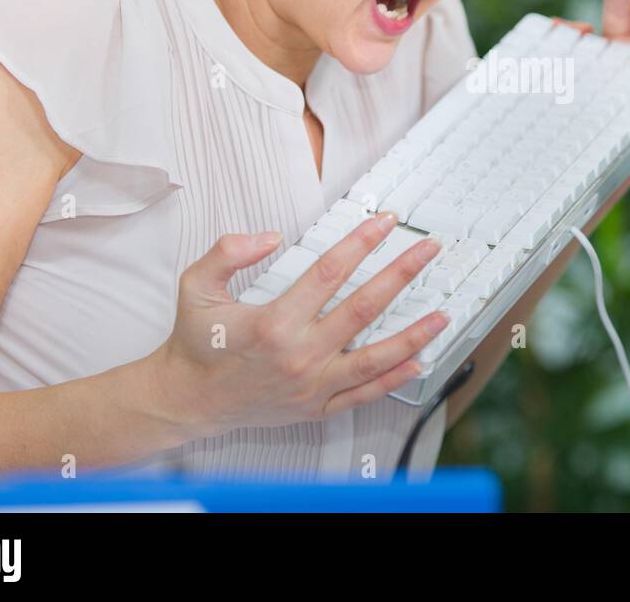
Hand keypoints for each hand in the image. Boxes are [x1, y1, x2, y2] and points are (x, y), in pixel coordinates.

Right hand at [150, 214, 445, 436]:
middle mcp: (298, 354)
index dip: (361, 243)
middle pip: (363, 308)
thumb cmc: (195, 343)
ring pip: (374, 358)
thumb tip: (269, 237)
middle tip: (429, 250)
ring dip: (412, 334)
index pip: (330, 272)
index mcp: (273, 322)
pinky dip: (394, 379)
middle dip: (401, 274)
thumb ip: (227, 253)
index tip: (385, 222)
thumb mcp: (196, 286)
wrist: (186, 400)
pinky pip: (363, 394)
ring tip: (443, 313)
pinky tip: (419, 361)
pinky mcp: (316, 407)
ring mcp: (311, 385)